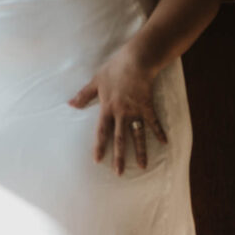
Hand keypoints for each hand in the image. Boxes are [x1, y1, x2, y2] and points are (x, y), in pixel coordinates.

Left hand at [69, 46, 166, 174]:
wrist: (136, 61)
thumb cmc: (114, 69)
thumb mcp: (95, 81)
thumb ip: (83, 95)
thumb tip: (69, 104)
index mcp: (107, 108)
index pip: (102, 132)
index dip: (99, 146)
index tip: (97, 161)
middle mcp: (121, 113)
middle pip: (120, 139)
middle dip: (119, 157)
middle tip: (119, 173)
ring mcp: (136, 111)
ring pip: (138, 135)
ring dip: (141, 151)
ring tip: (143, 166)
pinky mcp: (148, 107)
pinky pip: (154, 122)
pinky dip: (159, 132)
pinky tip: (165, 143)